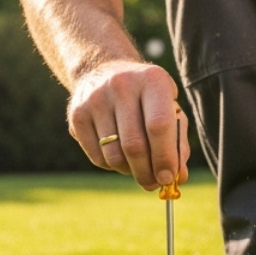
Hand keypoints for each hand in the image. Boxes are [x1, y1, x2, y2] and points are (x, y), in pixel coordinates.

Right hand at [68, 60, 188, 191]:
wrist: (105, 70)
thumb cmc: (147, 97)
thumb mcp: (169, 109)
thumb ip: (177, 143)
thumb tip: (178, 177)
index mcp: (152, 80)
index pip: (159, 125)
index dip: (165, 157)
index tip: (169, 178)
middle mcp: (121, 85)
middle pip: (134, 145)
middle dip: (147, 172)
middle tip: (154, 184)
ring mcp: (95, 99)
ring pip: (114, 156)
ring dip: (129, 171)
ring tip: (138, 167)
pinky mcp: (77, 114)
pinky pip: (97, 157)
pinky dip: (112, 166)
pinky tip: (120, 154)